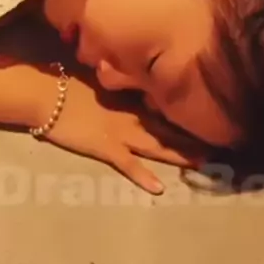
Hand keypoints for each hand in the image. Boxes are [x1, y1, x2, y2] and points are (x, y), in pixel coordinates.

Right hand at [38, 74, 203, 194]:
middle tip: (217, 143)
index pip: (162, 106)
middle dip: (191, 136)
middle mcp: (130, 115)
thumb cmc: (66, 82)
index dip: (183, 113)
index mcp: (128, 98)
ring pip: (156, 145)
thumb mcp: (98, 78)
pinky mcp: (105, 148)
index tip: (204, 116)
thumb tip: (129, 75)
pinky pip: (128, 164)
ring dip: (178, 154)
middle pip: (166, 127)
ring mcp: (120, 133)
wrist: (46, 94)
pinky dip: (143, 176)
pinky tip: (159, 188)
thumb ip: (116, 80)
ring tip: (202, 163)